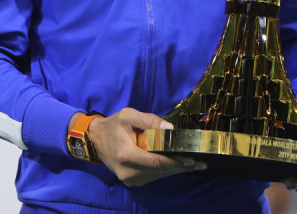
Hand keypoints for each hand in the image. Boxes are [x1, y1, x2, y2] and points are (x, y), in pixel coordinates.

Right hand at [86, 108, 205, 185]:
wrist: (96, 140)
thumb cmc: (113, 126)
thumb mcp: (128, 115)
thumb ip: (149, 120)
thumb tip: (170, 128)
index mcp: (126, 155)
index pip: (157, 162)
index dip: (176, 162)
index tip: (193, 159)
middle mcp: (128, 172)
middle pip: (161, 171)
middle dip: (180, 166)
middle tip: (200, 163)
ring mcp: (130, 180)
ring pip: (158, 175)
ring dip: (175, 169)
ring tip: (192, 164)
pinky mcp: (132, 182)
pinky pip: (153, 176)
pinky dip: (165, 170)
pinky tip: (176, 164)